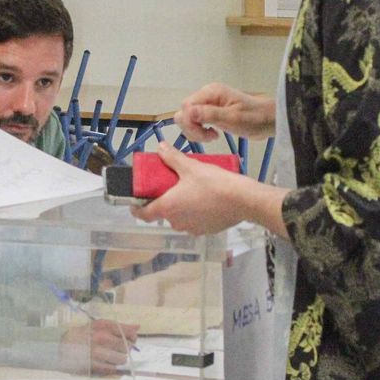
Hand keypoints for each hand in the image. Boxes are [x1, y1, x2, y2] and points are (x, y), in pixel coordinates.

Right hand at [63, 319, 139, 374]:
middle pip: (127, 348)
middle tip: (117, 348)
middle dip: (125, 348)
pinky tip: (104, 362)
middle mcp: (101, 340)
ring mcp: (97, 354)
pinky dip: (111, 366)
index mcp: (104, 328)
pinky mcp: (94, 366)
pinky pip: (112, 369)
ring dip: (119, 358)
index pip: (128, 334)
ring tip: (111, 355)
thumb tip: (137, 327)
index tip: (129, 339)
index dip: (132, 338)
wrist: (63, 346)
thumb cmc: (84, 334)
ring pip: (122, 360)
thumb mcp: (100, 325)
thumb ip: (120, 326)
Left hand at [133, 143, 249, 234]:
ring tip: (189, 192)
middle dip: (165, 202)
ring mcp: (193, 229)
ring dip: (181, 208)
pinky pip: (195, 222)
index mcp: (168, 208)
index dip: (137, 209)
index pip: (144, 215)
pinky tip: (205, 201)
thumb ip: (172, 158)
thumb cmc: (213, 183)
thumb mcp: (190, 166)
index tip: (136, 203)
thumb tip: (159, 147)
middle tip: (170, 187)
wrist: (243, 200)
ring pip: (180, 218)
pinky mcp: (207, 231)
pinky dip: (196, 213)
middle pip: (164, 214)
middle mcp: (177, 222)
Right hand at [174, 83, 274, 142]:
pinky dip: (200, 131)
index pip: (186, 106)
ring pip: (188, 118)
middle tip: (209, 137)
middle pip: (184, 112)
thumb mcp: (233, 118)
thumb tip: (187, 112)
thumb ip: (209, 114)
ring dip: (196, 131)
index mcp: (211, 92)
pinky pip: (195, 122)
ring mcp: (208, 104)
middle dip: (192, 128)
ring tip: (212, 137)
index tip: (205, 134)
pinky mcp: (211, 112)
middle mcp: (207, 95)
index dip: (190, 123)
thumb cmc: (255, 118)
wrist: (268, 120)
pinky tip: (213, 135)